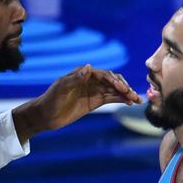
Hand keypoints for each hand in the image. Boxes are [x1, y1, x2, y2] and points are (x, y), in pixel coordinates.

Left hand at [16, 64, 140, 139]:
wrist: (45, 116)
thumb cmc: (51, 100)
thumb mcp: (62, 88)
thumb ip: (75, 78)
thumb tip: (88, 66)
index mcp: (82, 74)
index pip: (103, 74)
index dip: (114, 80)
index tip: (122, 89)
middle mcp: (90, 80)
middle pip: (112, 81)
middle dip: (123, 87)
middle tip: (132, 95)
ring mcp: (93, 91)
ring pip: (114, 90)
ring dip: (126, 94)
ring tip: (137, 100)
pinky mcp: (94, 102)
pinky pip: (111, 98)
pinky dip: (121, 100)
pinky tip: (130, 103)